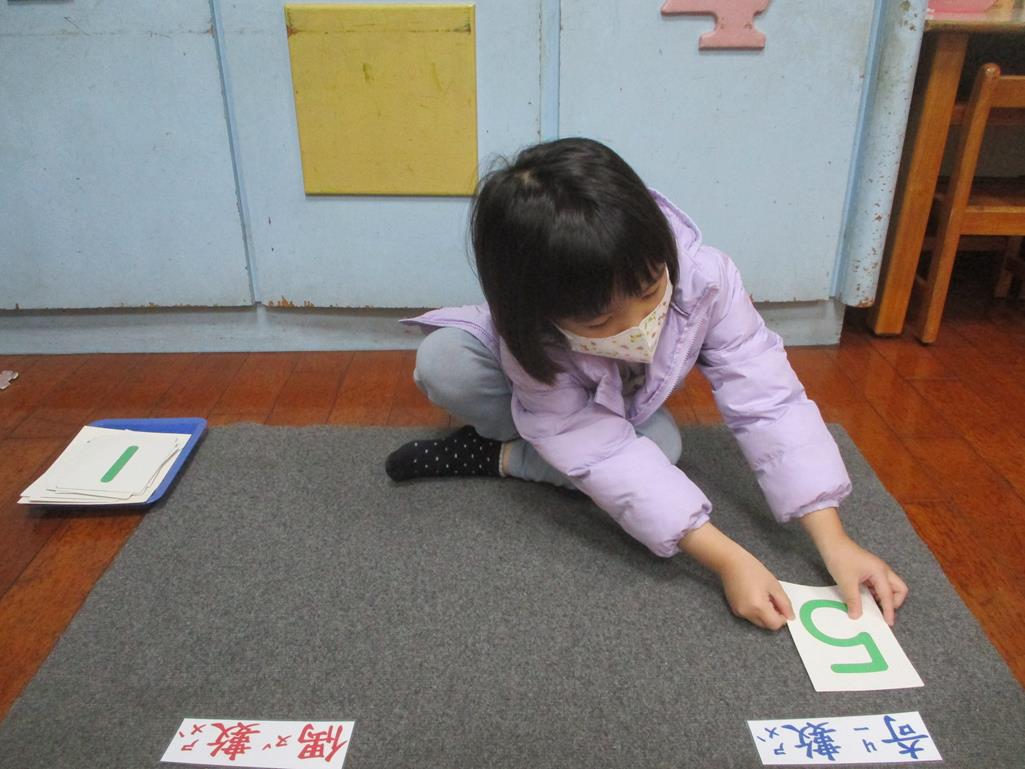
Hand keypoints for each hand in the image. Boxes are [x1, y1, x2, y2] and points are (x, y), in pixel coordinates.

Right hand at [678, 521, 793, 630]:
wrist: (730, 563)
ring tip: (763, 596)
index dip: (782, 618)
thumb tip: (790, 617)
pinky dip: (756, 611)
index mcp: (758, 607)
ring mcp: (739, 613)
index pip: (775, 624)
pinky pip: (750, 616)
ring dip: (765, 614)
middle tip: (773, 599)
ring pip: (758, 622)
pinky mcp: (734, 610)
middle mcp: (747, 613)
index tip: (782, 605)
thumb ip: (784, 603)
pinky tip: (754, 597)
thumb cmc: (753, 570)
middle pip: (766, 625)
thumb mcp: (774, 585)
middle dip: (773, 616)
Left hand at [818, 535, 907, 625]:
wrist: (831, 542)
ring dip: (883, 597)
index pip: (889, 596)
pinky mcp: (869, 570)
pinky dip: (874, 593)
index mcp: (880, 572)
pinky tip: (863, 598)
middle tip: (882, 611)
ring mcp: (876, 570)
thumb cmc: (840, 558)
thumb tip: (856, 616)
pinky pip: (878, 585)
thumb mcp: (846, 582)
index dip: (889, 610)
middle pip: (898, 589)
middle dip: (894, 602)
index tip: (888, 623)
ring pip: (888, 587)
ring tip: (870, 607)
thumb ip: (853, 600)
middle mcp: (882, 570)